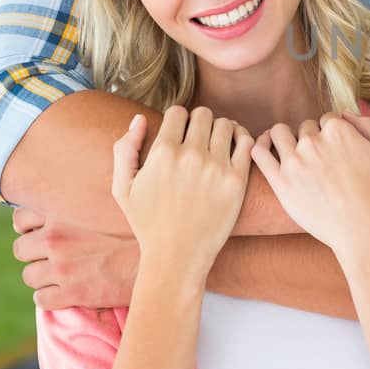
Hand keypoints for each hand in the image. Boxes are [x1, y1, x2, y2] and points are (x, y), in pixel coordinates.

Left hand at [13, 206, 139, 309]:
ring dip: (43, 279)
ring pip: (29, 277)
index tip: (40, 234)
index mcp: (63, 212)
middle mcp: (56, 238)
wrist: (160, 257)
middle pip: (20, 250)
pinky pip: (41, 300)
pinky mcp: (71, 293)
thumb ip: (79, 205)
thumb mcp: (106, 204)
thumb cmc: (137, 230)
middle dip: (34, 256)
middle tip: (54, 259)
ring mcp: (62, 267)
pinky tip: (68, 295)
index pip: (20, 218)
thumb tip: (66, 208)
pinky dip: (51, 299)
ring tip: (64, 278)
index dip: (28, 228)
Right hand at [112, 105, 252, 283]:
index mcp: (163, 153)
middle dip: (200, 122)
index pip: (178, 112)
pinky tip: (234, 147)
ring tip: (217, 143)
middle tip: (199, 139)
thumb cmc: (148, 223)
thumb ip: (125, 149)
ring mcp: (216, 168)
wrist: (177, 256)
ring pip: (226, 125)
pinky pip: (247, 143)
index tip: (180, 133)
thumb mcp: (122, 188)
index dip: (178, 119)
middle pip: (203, 114)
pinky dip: (242, 139)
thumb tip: (140, 118)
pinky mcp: (237, 181)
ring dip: (221, 129)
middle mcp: (191, 156)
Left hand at [250, 112, 369, 256]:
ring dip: (285, 137)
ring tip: (291, 152)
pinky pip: (259, 153)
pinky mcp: (280, 182)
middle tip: (319, 160)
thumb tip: (347, 114)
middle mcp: (314, 141)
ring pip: (279, 133)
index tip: (334, 149)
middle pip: (305, 127)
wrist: (365, 230)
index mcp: (338, 130)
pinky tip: (266, 148)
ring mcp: (295, 161)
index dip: (332, 133)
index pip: (327, 119)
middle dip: (311, 139)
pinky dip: (260, 144)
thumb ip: (368, 125)